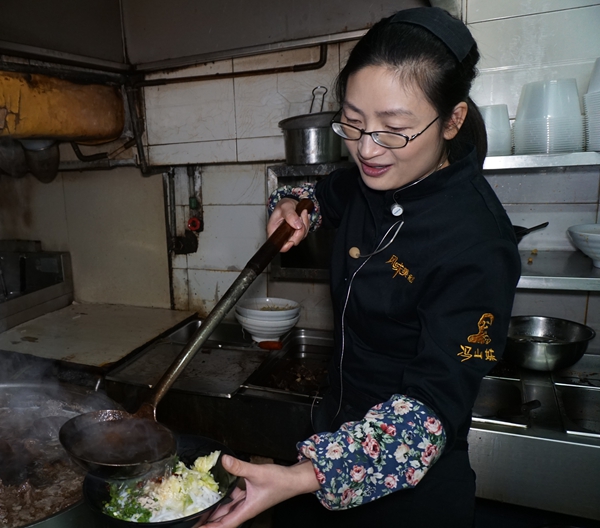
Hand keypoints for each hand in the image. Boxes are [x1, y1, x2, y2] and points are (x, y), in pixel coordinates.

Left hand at [202, 455, 319, 527]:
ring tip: (200, 510)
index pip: (224, 524)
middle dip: (209, 521)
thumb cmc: (280, 480)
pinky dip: (224, 499)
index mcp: (246, 509)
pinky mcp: (250, 494)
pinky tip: (218, 492)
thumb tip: (223, 460)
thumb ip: (239, 467)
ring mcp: (248, 502)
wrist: (294, 479)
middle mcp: (245, 508)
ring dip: (215, 511)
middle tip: (193, 519)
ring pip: (228, 510)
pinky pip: (234, 500)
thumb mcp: (257, 473)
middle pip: (223, 520)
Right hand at [267, 198, 310, 252]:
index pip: (279, 246)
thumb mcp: (285, 206)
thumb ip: (290, 215)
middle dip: (300, 230)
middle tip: (300, 216)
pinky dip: (307, 223)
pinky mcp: (297, 233)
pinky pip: (305, 232)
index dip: (286, 246)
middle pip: (293, 241)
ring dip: (305, 224)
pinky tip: (304, 215)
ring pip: (301, 237)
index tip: (292, 240)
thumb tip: (297, 225)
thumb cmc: (284, 205)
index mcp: (274, 231)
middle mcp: (282, 235)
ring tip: (302, 213)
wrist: (291, 203)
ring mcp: (291, 235)